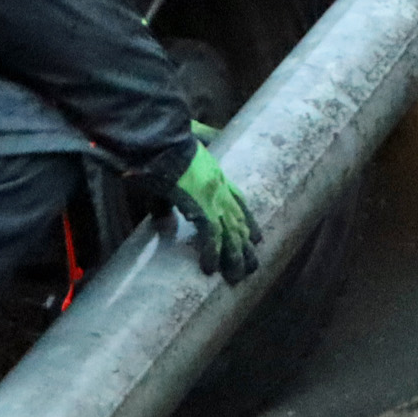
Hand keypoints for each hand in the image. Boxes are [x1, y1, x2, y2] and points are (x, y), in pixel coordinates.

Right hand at [169, 122, 260, 283]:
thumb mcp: (170, 173)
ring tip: (239, 276)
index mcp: (216, 175)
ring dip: (236, 256)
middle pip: (239, 220)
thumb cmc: (162, 150)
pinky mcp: (202, 205)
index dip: (248, 220)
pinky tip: (210, 269)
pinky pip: (211, 235)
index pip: (239, 201)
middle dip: (246, 244)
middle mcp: (220, 187)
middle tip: (253, 264)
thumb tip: (161, 220)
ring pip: (232, 232)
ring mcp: (214, 196)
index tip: (257, 236)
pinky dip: (212, 253)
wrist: (160, 140)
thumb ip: (168, 198)